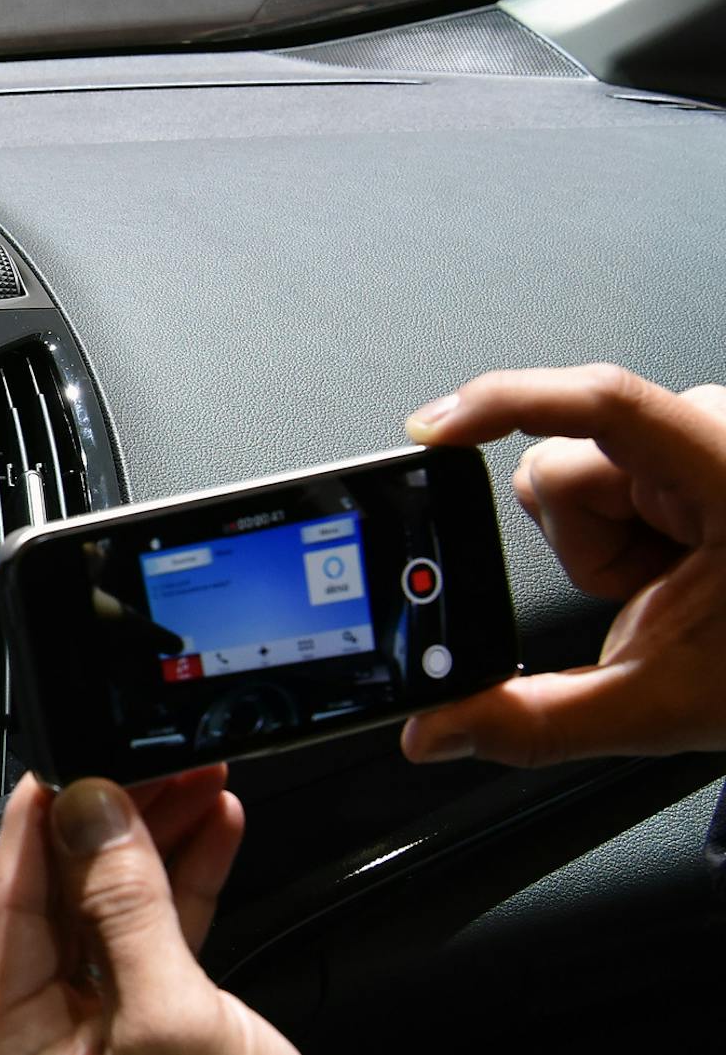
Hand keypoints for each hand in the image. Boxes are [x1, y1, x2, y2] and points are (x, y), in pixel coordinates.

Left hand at [0, 769, 293, 1054]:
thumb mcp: (165, 1019)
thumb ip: (124, 912)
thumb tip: (90, 812)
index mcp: (14, 1033)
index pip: (6, 899)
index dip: (37, 821)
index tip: (68, 757)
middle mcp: (48, 1029)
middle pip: (64, 895)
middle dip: (114, 819)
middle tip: (153, 758)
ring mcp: (104, 1031)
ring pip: (119, 910)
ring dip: (162, 840)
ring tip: (199, 778)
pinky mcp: (159, 1033)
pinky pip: (163, 942)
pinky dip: (191, 884)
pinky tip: (215, 830)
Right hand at [401, 364, 725, 766]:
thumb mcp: (659, 704)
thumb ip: (537, 721)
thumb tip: (438, 728)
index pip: (603, 403)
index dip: (505, 403)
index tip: (434, 432)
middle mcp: (716, 432)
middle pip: (565, 464)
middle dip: (582, 546)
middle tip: (647, 595)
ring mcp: (701, 432)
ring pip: (571, 466)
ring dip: (596, 540)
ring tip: (666, 580)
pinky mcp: (685, 440)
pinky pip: (597, 467)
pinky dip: (612, 529)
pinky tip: (667, 561)